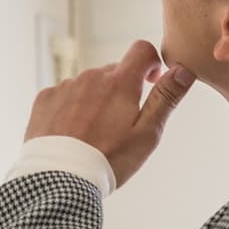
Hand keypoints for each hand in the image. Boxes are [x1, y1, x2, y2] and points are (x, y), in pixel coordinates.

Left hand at [23, 40, 196, 187]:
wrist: (60, 179)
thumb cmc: (109, 159)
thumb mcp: (147, 133)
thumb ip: (166, 98)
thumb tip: (183, 70)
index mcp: (119, 82)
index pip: (141, 50)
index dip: (151, 63)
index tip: (150, 82)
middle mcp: (90, 76)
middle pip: (114, 72)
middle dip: (122, 89)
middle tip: (120, 125)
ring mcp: (65, 86)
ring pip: (88, 84)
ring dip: (95, 100)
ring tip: (94, 134)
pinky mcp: (45, 99)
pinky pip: (64, 95)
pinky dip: (71, 108)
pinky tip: (73, 133)